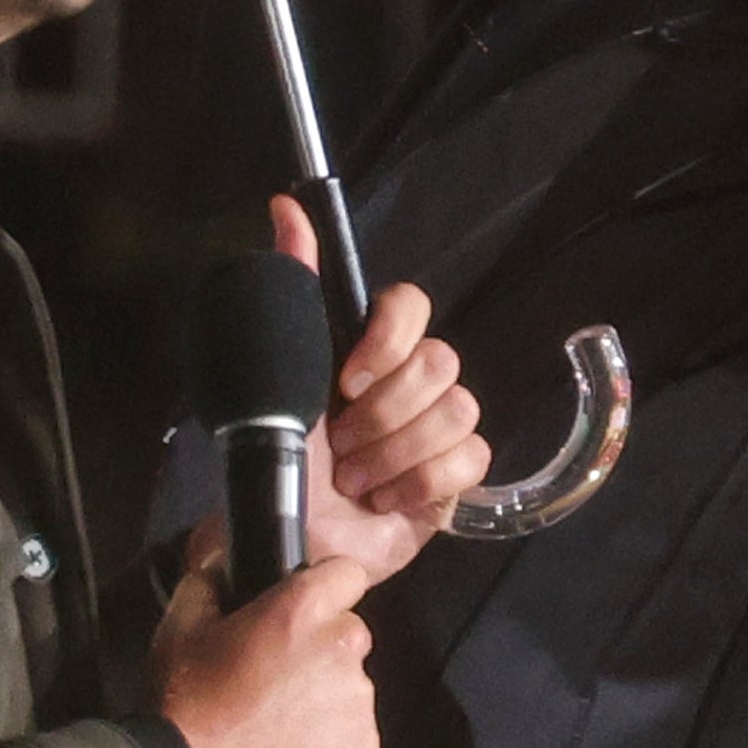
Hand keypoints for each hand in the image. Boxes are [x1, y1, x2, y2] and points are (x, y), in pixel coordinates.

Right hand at [151, 549, 376, 747]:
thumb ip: (210, 583)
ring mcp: (357, 704)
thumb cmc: (185, 703)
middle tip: (275, 676)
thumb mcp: (180, 627)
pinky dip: (330, 739)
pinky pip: (354, 732)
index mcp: (303, 611)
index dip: (324, 589)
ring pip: (352, 686)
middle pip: (348, 634)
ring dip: (325, 696)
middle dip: (320, 648)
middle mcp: (342, 650)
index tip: (302, 610)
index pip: (348, 574)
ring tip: (278, 721)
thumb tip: (223, 568)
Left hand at [268, 196, 488, 587]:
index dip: (389, 338)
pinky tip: (385, 501)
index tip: (347, 380)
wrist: (289, 541)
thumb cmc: (280, 460)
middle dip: (382, 414)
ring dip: (393, 455)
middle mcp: (409, 384)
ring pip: (457, 412)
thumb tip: (284, 206)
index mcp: (369, 352)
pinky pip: (470, 460)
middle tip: (341, 447)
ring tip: (355, 481)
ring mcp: (437, 431)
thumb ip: (292, 288)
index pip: (411, 305)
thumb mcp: (277, 370)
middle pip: (440, 362)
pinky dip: (419, 484)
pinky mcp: (455, 480)